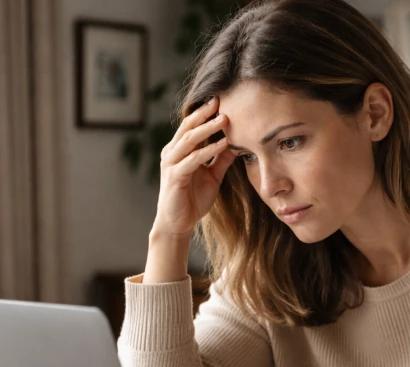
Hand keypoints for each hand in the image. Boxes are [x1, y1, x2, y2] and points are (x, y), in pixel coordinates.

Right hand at [154, 97, 236, 236]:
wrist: (178, 223)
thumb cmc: (193, 198)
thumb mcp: (212, 175)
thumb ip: (221, 158)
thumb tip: (238, 142)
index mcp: (179, 150)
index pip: (191, 125)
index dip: (205, 113)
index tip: (222, 100)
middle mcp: (172, 153)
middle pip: (188, 127)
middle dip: (204, 113)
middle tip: (220, 100)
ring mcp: (172, 164)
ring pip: (189, 140)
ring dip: (207, 129)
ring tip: (224, 119)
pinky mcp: (174, 177)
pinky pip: (192, 160)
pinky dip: (207, 151)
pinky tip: (222, 144)